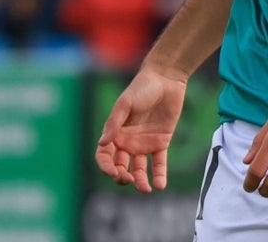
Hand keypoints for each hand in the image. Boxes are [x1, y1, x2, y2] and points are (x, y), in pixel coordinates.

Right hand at [95, 67, 188, 192]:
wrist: (166, 79)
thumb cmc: (142, 88)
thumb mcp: (125, 103)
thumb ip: (114, 122)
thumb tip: (102, 142)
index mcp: (115, 133)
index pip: (104, 156)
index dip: (105, 167)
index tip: (113, 172)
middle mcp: (127, 142)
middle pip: (120, 166)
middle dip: (122, 177)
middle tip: (128, 179)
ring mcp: (144, 143)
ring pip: (139, 169)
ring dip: (140, 181)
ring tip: (146, 189)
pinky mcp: (160, 142)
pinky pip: (158, 163)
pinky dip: (159, 175)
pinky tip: (160, 186)